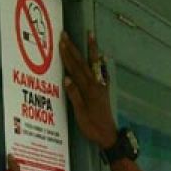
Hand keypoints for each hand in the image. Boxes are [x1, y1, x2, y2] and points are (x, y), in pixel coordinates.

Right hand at [60, 32, 118, 147]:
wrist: (108, 135)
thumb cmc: (92, 126)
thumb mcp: (80, 113)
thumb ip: (74, 95)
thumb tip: (66, 78)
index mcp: (88, 90)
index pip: (75, 68)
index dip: (67, 54)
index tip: (61, 41)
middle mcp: (96, 84)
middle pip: (83, 63)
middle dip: (74, 48)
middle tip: (66, 34)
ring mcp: (101, 86)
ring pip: (94, 64)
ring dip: (91, 49)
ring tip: (91, 36)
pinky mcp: (104, 90)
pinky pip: (102, 72)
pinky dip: (100, 63)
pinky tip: (101, 57)